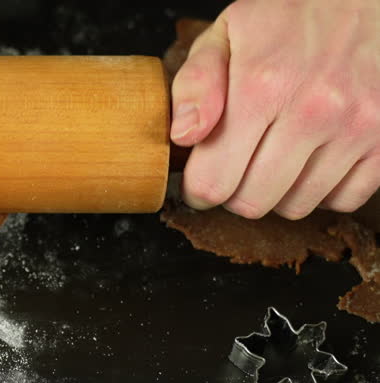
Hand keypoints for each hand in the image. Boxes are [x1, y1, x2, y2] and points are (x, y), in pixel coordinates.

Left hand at [170, 0, 379, 218]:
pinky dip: (321, 190)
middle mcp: (313, 110)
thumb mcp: (226, 35)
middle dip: (234, 192)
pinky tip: (309, 159)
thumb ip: (195, 85)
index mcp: (262, 85)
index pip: (214, 183)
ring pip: (296, 207)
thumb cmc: (286, 18)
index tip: (201, 178)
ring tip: (274, 155)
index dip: (198, 189)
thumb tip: (183, 136)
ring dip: (278, 192)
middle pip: (252, 203)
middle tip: (236, 165)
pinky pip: (344, 200)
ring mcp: (356, 126)